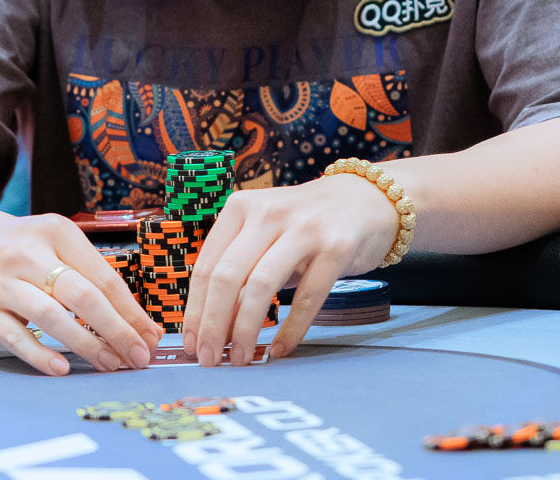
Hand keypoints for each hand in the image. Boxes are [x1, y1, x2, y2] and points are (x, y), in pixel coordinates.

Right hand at [0, 206, 159, 375]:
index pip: (104, 276)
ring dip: (87, 344)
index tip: (150, 337)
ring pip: (52, 316)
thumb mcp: (49, 241)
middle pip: (83, 295)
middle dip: (117, 330)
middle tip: (138, 356)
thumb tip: (133, 320)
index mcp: (56, 232)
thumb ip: (85, 273)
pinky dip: (40, 354)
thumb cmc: (11, 245)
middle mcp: (29, 253)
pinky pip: (14, 336)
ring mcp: (1, 282)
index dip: (131, 311)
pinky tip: (62, 368)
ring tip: (110, 364)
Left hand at [184, 172, 398, 367]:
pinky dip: (291, 330)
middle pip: (227, 278)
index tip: (190, 344)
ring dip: (246, 330)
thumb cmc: (306, 225)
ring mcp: (304, 229)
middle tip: (209, 359)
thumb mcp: (266, 233)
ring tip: (241, 358)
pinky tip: (279, 350)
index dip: (194, 311)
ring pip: (260, 286)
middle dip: (213, 325)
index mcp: (241, 207)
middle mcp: (268, 213)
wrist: (368, 200)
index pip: (206, 266)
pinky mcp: (336, 248)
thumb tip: (212, 324)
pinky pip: (307, 297)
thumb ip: (241, 267)